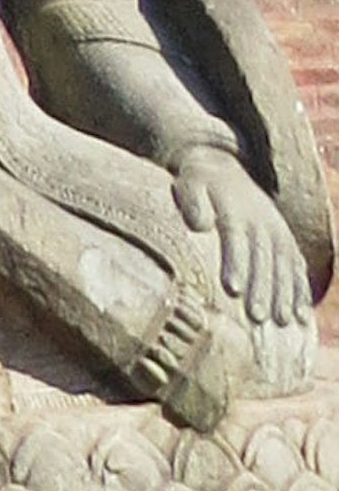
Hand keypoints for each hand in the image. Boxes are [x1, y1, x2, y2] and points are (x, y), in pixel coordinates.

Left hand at [177, 143, 317, 329]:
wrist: (222, 169)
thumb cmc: (199, 185)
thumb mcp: (190, 183)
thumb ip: (192, 201)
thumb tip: (198, 223)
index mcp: (234, 210)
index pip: (235, 238)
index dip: (235, 264)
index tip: (232, 289)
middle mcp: (261, 222)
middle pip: (263, 258)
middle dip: (262, 288)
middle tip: (258, 316)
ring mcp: (277, 232)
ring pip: (284, 266)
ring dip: (284, 295)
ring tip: (281, 321)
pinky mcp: (287, 242)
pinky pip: (298, 269)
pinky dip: (301, 292)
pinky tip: (301, 316)